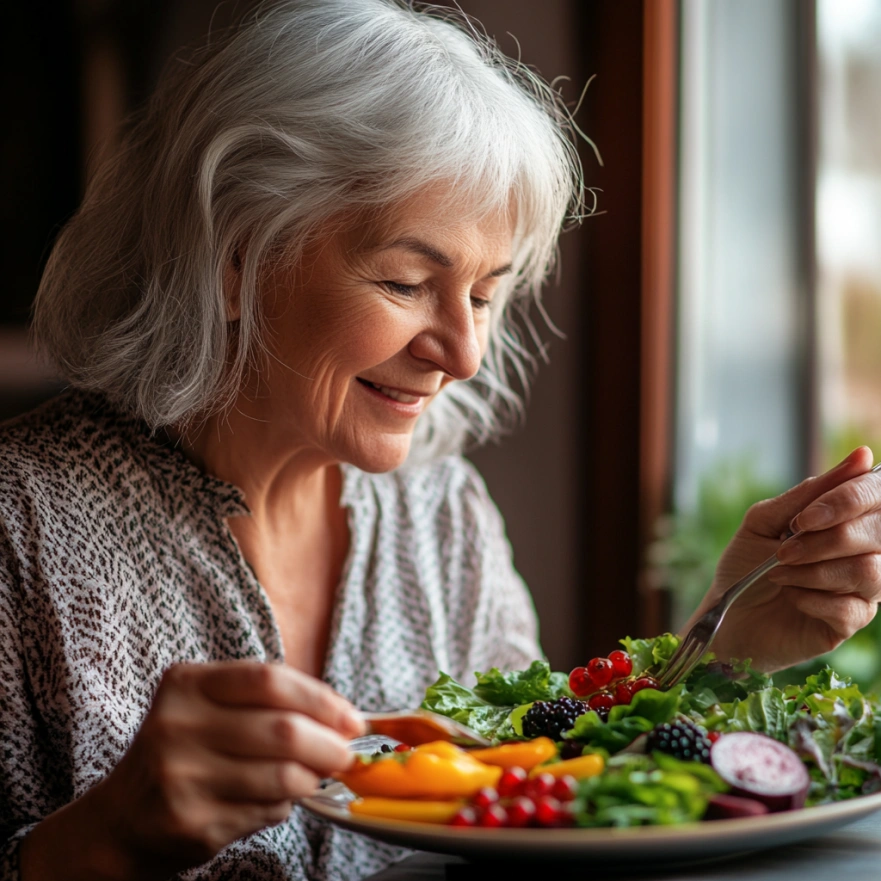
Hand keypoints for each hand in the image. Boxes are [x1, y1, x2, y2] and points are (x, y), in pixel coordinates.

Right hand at [21, 661, 363, 880]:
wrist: (122, 819)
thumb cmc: (185, 750)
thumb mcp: (211, 707)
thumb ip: (267, 703)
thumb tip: (343, 719)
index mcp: (186, 684)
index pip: (269, 680)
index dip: (320, 699)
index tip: (351, 717)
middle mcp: (177, 726)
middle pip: (282, 730)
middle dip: (329, 744)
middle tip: (348, 753)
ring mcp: (181, 777)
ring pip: (281, 776)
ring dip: (314, 778)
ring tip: (317, 777)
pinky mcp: (191, 823)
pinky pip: (266, 811)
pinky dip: (286, 805)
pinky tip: (277, 800)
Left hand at [684, 446, 880, 671]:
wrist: (725, 612)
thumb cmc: (746, 563)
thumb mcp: (765, 520)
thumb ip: (809, 493)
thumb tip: (862, 456)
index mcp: (846, 520)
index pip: (877, 496)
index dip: (850, 500)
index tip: (805, 518)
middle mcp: (864, 551)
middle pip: (879, 533)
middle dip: (826, 540)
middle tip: (783, 550)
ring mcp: (862, 589)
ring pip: (870, 571)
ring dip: (815, 570)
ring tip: (779, 572)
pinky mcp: (851, 623)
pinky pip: (851, 608)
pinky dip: (812, 598)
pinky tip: (790, 595)